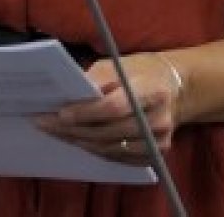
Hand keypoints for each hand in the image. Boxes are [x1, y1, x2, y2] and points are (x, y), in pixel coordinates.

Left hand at [36, 53, 184, 166]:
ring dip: (80, 142)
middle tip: (46, 125)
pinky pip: (119, 157)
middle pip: (109, 132)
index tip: (60, 113)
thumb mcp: (121, 66)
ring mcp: (159, 140)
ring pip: (111, 148)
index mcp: (153, 90)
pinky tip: (80, 142)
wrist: (177, 88)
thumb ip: (96, 82)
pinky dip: (96, 150)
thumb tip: (65, 99)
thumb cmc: (143, 72)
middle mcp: (159, 118)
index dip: (85, 113)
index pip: (114, 107)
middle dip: (74, 130)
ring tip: (58, 134)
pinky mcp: (156, 153)